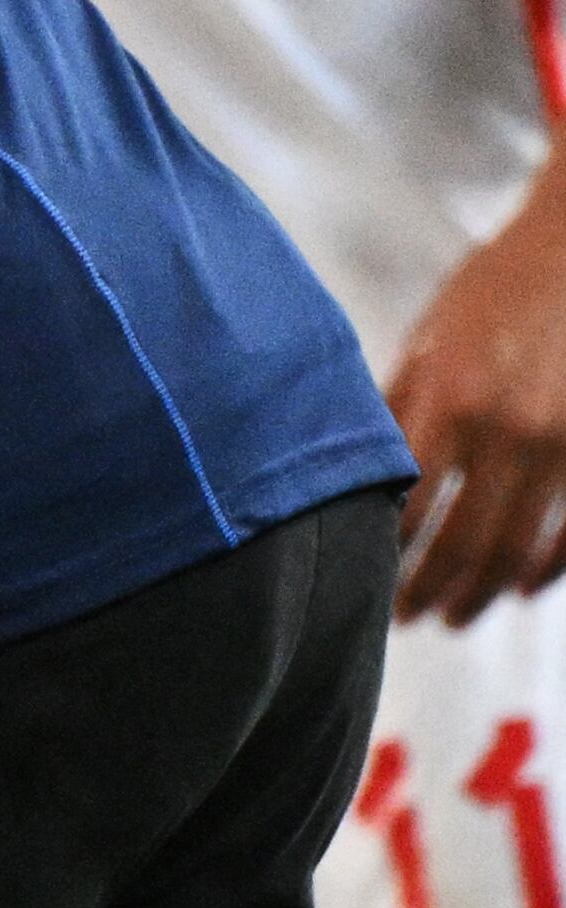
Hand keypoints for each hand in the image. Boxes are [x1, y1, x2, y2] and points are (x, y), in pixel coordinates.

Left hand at [388, 184, 565, 625]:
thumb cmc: (493, 289)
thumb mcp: (428, 339)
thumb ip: (398, 405)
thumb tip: (363, 473)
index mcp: (450, 400)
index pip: (405, 505)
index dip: (382, 554)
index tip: (363, 578)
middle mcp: (508, 432)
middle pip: (461, 542)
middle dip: (428, 589)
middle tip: (404, 617)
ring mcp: (563, 447)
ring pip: (517, 550)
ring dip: (481, 593)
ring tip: (452, 616)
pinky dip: (548, 571)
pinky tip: (521, 590)